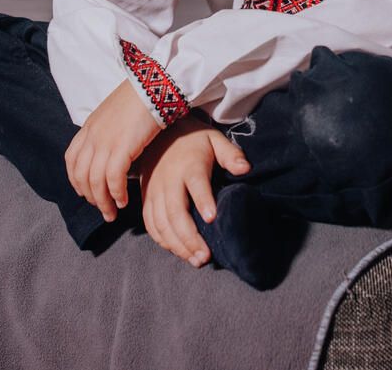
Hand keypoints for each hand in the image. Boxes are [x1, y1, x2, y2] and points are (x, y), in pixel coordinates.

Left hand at [64, 79, 161, 222]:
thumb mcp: (115, 113)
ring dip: (103, 201)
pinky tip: (123, 200)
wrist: (154, 85)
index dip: (76, 180)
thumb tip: (113, 149)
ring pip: (95, 181)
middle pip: (81, 175)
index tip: (86, 192)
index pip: (71, 159)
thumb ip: (108, 130)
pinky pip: (113, 179)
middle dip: (90, 197)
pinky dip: (116, 193)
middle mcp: (93, 135)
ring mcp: (105, 141)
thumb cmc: (141, 98)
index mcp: (89, 126)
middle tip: (102, 209)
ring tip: (112, 212)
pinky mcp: (122, 147)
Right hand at [138, 120, 249, 266]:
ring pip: (160, 222)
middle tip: (205, 257)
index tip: (212, 218)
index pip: (196, 183)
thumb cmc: (193, 140)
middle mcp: (169, 179)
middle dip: (189, 237)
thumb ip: (230, 154)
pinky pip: (150, 223)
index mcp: (189, 164)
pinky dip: (162, 240)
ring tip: (196, 260)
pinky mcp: (146, 198)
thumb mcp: (214, 140)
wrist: (159, 132)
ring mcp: (155, 190)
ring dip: (176, 244)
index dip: (203, 200)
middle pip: (174, 212)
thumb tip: (246, 169)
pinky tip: (177, 250)